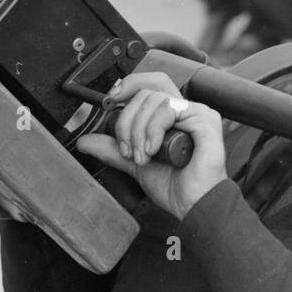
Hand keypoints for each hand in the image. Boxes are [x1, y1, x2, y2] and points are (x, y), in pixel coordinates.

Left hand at [77, 72, 227, 220]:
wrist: (193, 205)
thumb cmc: (176, 187)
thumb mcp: (136, 165)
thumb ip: (113, 150)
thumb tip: (87, 142)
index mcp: (172, 118)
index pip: (149, 87)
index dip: (128, 87)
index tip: (110, 102)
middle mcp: (185, 112)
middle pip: (146, 92)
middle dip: (127, 120)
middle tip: (127, 148)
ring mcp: (196, 113)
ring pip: (154, 100)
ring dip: (139, 130)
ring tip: (142, 155)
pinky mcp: (204, 119)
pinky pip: (169, 109)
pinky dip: (153, 129)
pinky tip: (153, 149)